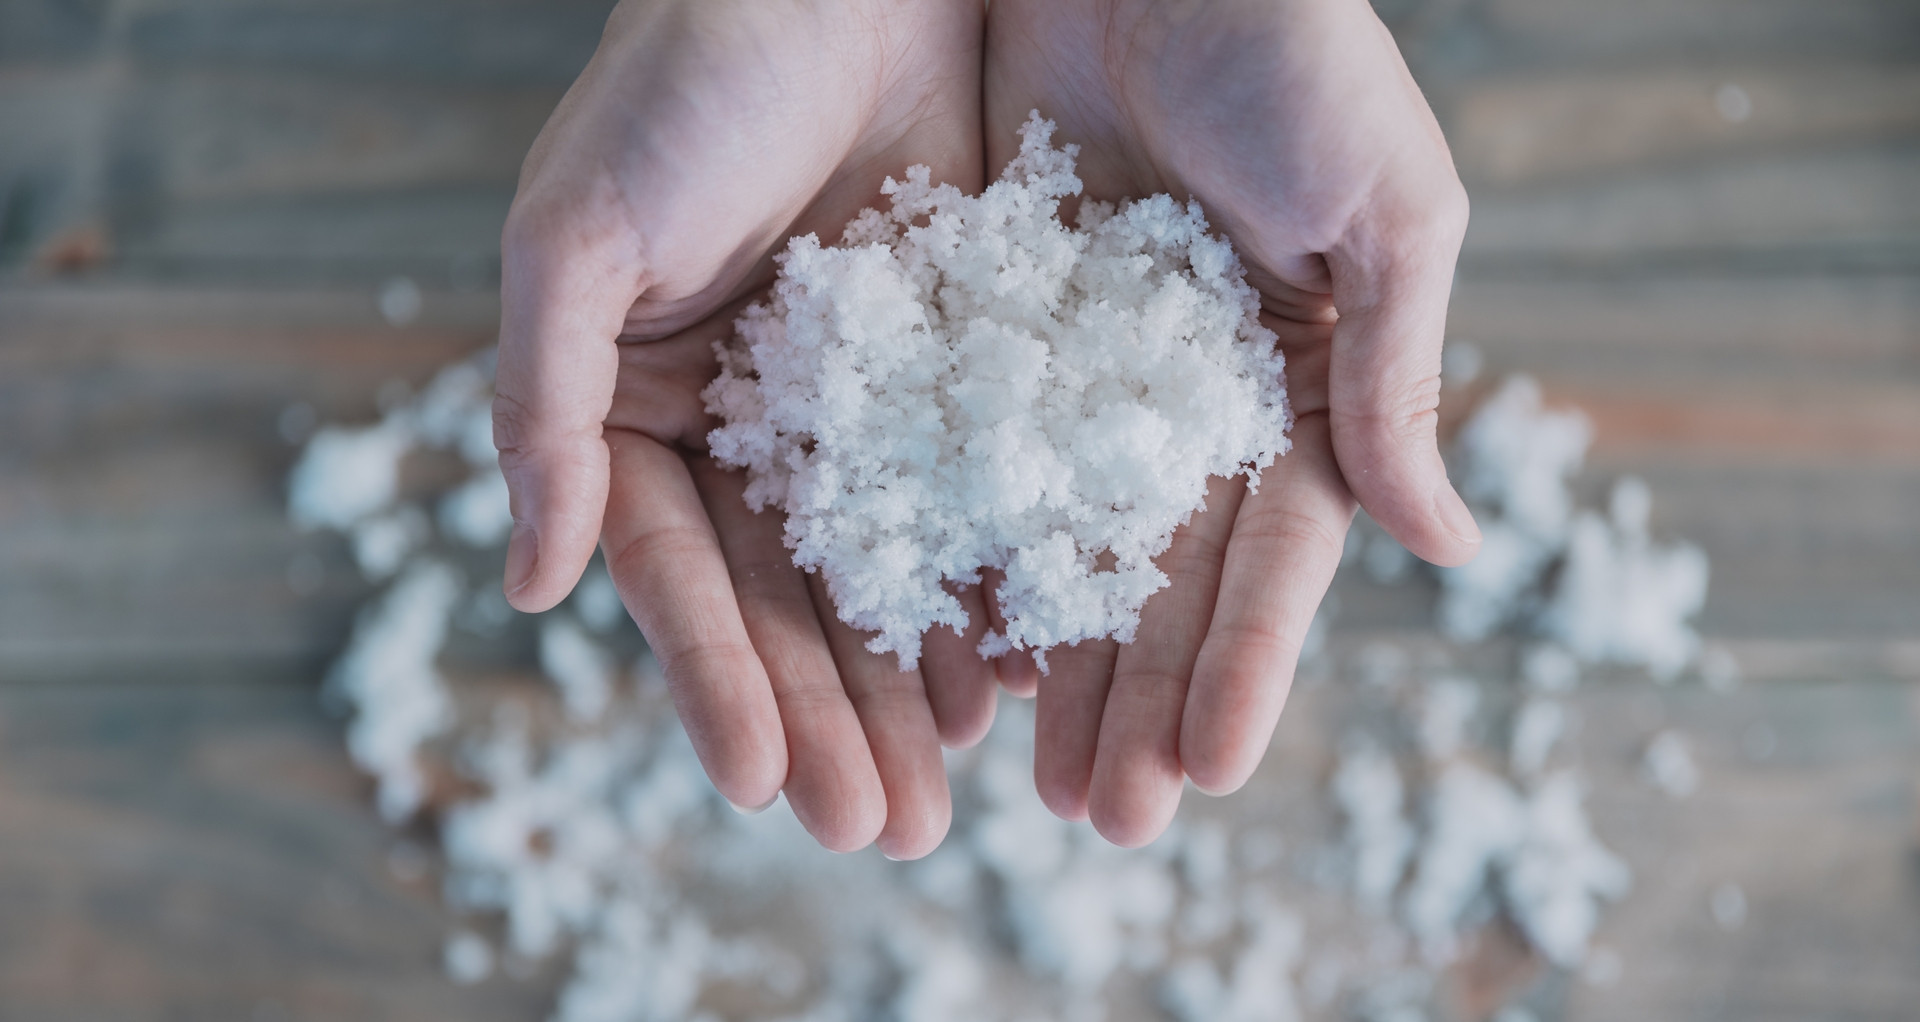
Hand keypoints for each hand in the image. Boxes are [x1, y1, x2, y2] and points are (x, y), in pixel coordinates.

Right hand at [494, 0, 999, 858]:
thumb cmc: (685, 79)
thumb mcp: (580, 236)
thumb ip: (545, 408)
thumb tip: (530, 585)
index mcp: (647, 406)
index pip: (679, 574)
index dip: (714, 680)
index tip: (755, 784)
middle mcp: (752, 425)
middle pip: (789, 601)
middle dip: (831, 717)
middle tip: (878, 828)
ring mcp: (861, 406)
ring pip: (887, 570)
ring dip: (913, 685)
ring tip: (952, 793)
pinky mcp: (959, 368)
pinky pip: (979, 495)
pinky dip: (994, 583)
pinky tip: (1025, 671)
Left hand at [984, 0, 1480, 844]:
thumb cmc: (1291, 46)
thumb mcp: (1381, 207)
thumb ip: (1390, 376)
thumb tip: (1451, 548)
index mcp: (1286, 380)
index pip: (1266, 553)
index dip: (1238, 661)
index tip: (1204, 770)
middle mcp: (1173, 395)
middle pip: (1150, 574)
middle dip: (1130, 697)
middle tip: (1099, 818)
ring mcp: (1070, 366)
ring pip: (1050, 541)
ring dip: (1040, 662)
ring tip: (1015, 778)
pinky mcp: (975, 320)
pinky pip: (956, 454)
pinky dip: (947, 548)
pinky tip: (932, 645)